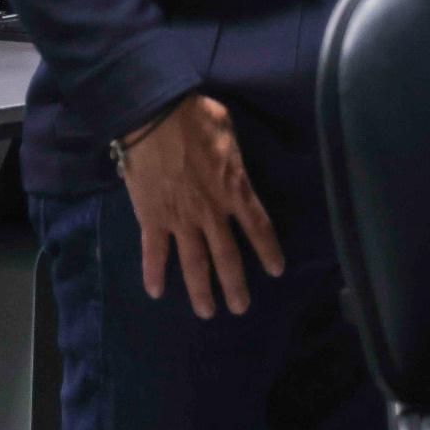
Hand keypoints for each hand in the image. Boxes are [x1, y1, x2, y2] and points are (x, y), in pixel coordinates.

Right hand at [115, 93, 285, 318]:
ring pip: (194, 263)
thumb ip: (234, 156)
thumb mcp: (230, 133)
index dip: (268, 250)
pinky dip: (154, 273)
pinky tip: (156, 292)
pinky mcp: (152, 218)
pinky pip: (154, 252)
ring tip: (207, 313)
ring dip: (201, 291)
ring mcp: (181, 219)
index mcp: (235, 189)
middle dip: (235, 286)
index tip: (276, 271)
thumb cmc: (197, 117)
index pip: (259, 227)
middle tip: (240, 308)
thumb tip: (233, 162)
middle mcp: (212, 212)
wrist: (156, 116)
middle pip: (227, 257)